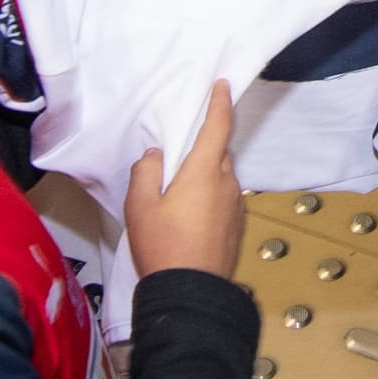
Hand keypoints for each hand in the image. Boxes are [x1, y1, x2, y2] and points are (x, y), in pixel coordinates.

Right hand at [125, 81, 243, 279]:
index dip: (220, 102)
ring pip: (221, 176)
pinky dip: (210, 195)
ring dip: (205, 174)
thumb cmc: (162, 245)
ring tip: (179, 190)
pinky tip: (190, 213)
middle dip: (204, 145)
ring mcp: (235, 206)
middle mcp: (226, 182)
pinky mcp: (236, 226)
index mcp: (204, 170)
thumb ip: (146, 171)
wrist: (191, 293)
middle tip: (180, 150)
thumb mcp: (140, 205)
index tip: (222, 84)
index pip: (218, 126)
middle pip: (218, 152)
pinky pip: (224, 198)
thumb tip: (156, 154)